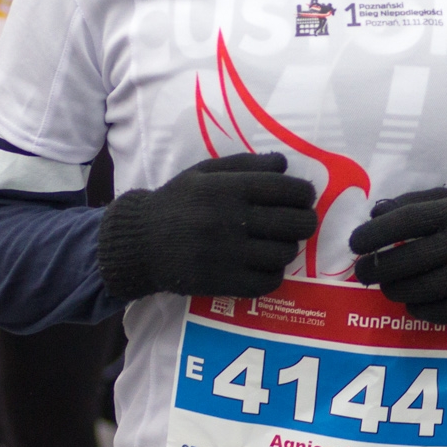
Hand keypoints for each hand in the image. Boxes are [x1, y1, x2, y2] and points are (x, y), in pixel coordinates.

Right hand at [96, 152, 317, 300]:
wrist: (141, 243)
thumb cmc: (177, 202)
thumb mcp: (205, 171)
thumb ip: (246, 164)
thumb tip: (285, 164)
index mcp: (228, 189)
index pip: (285, 189)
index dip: (304, 193)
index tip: (305, 196)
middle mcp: (231, 220)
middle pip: (294, 223)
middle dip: (305, 220)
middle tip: (299, 220)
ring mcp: (228, 255)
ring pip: (284, 253)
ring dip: (288, 247)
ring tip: (279, 242)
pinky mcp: (223, 283)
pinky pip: (268, 281)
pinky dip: (273, 273)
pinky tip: (265, 264)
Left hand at [350, 187, 446, 324]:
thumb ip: (414, 202)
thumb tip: (374, 213)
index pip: (406, 220)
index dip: (375, 233)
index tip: (356, 243)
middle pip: (410, 259)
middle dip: (378, 268)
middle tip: (362, 271)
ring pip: (424, 288)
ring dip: (396, 290)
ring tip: (386, 286)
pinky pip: (445, 311)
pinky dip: (422, 310)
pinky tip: (412, 303)